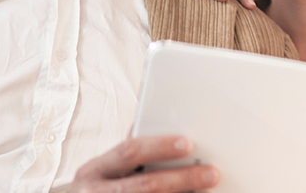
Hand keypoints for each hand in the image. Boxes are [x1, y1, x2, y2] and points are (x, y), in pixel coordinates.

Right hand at [69, 135, 218, 192]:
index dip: (159, 146)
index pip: (129, 152)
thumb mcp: (102, 170)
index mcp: (94, 171)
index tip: (188, 143)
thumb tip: (154, 119)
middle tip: (211, 174)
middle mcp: (97, 192)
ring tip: (207, 190)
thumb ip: (127, 151)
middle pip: (145, 185)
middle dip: (182, 179)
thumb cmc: (95, 189)